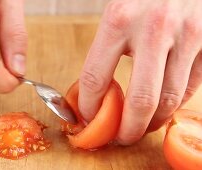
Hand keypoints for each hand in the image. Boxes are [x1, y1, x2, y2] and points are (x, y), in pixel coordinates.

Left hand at [79, 0, 201, 144]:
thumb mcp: (117, 12)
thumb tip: (98, 91)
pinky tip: (162, 108)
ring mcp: (185, 36)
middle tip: (121, 137)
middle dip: (129, 129)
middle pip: (141, 100)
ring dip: (153, 122)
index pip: (96, 78)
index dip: (89, 106)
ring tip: (141, 126)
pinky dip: (174, 105)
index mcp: (119, 20)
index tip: (88, 118)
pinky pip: (191, 88)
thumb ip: (107, 49)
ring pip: (170, 100)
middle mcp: (153, 29)